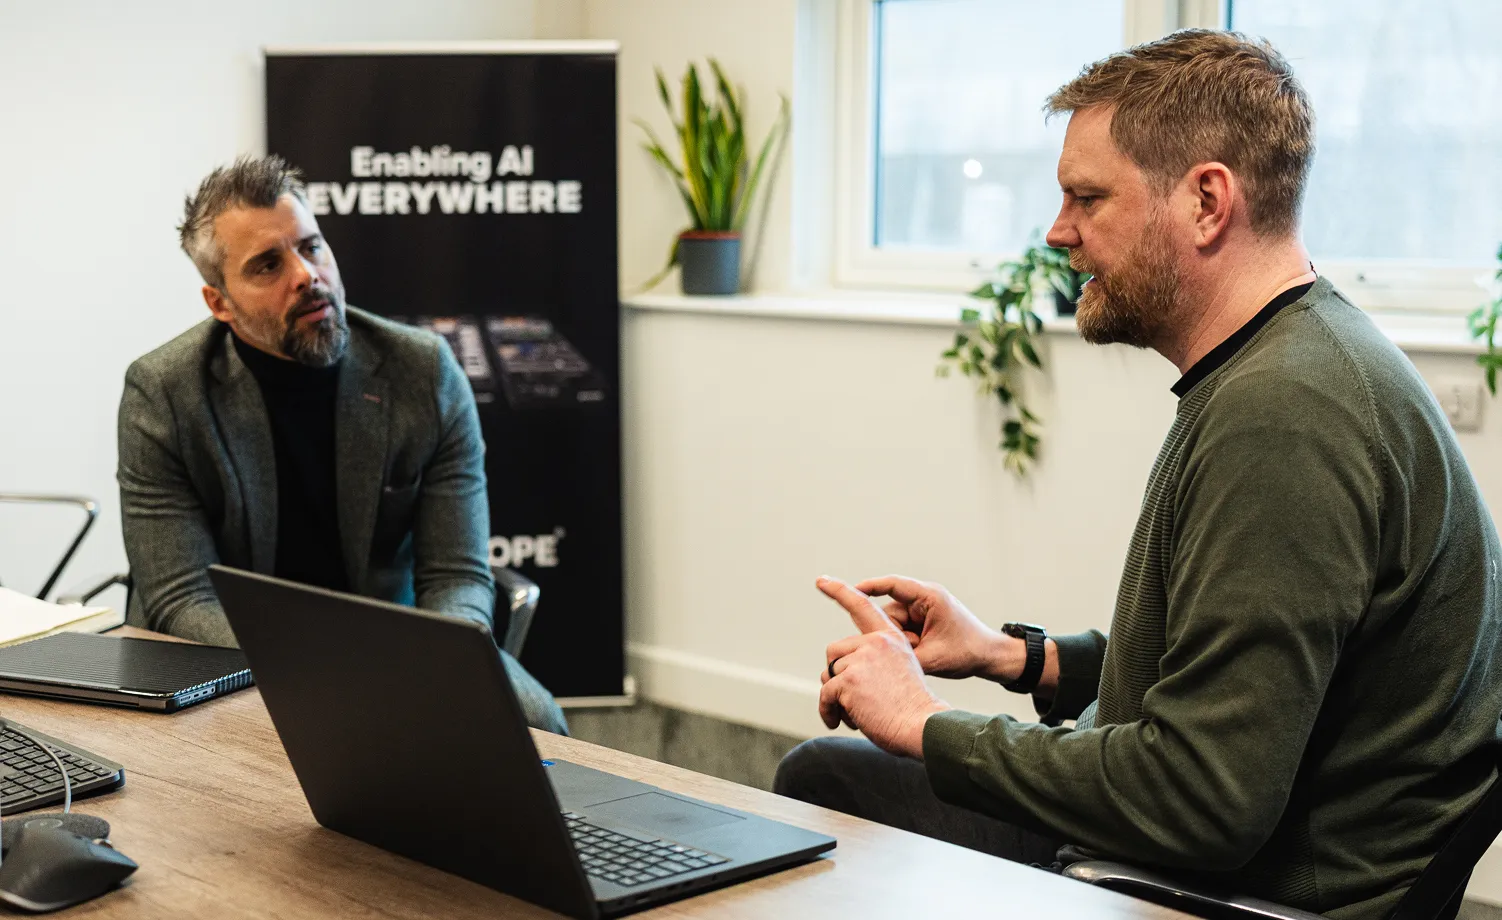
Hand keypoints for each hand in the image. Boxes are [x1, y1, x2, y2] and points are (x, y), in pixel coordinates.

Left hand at [817, 576, 950, 758]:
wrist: (923, 727)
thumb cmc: (914, 710)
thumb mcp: (900, 672)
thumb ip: (875, 661)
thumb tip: (837, 670)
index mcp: (890, 638)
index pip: (863, 607)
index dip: (840, 591)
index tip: (821, 580)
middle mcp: (876, 642)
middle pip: (835, 652)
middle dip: (837, 677)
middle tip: (854, 701)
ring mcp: (862, 659)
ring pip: (829, 675)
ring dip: (836, 698)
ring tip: (858, 714)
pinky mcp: (849, 679)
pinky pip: (825, 694)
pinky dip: (827, 711)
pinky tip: (840, 722)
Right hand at [854, 575, 1020, 682]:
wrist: (992, 657)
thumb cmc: (968, 653)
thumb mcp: (932, 658)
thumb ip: (900, 657)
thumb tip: (871, 661)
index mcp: (929, 597)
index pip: (892, 585)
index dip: (867, 587)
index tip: (845, 590)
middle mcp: (925, 599)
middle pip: (890, 611)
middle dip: (891, 633)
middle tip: (911, 649)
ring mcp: (924, 609)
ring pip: (894, 623)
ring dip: (900, 640)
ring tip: (922, 653)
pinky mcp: (924, 620)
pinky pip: (902, 629)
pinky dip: (905, 642)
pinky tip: (918, 653)